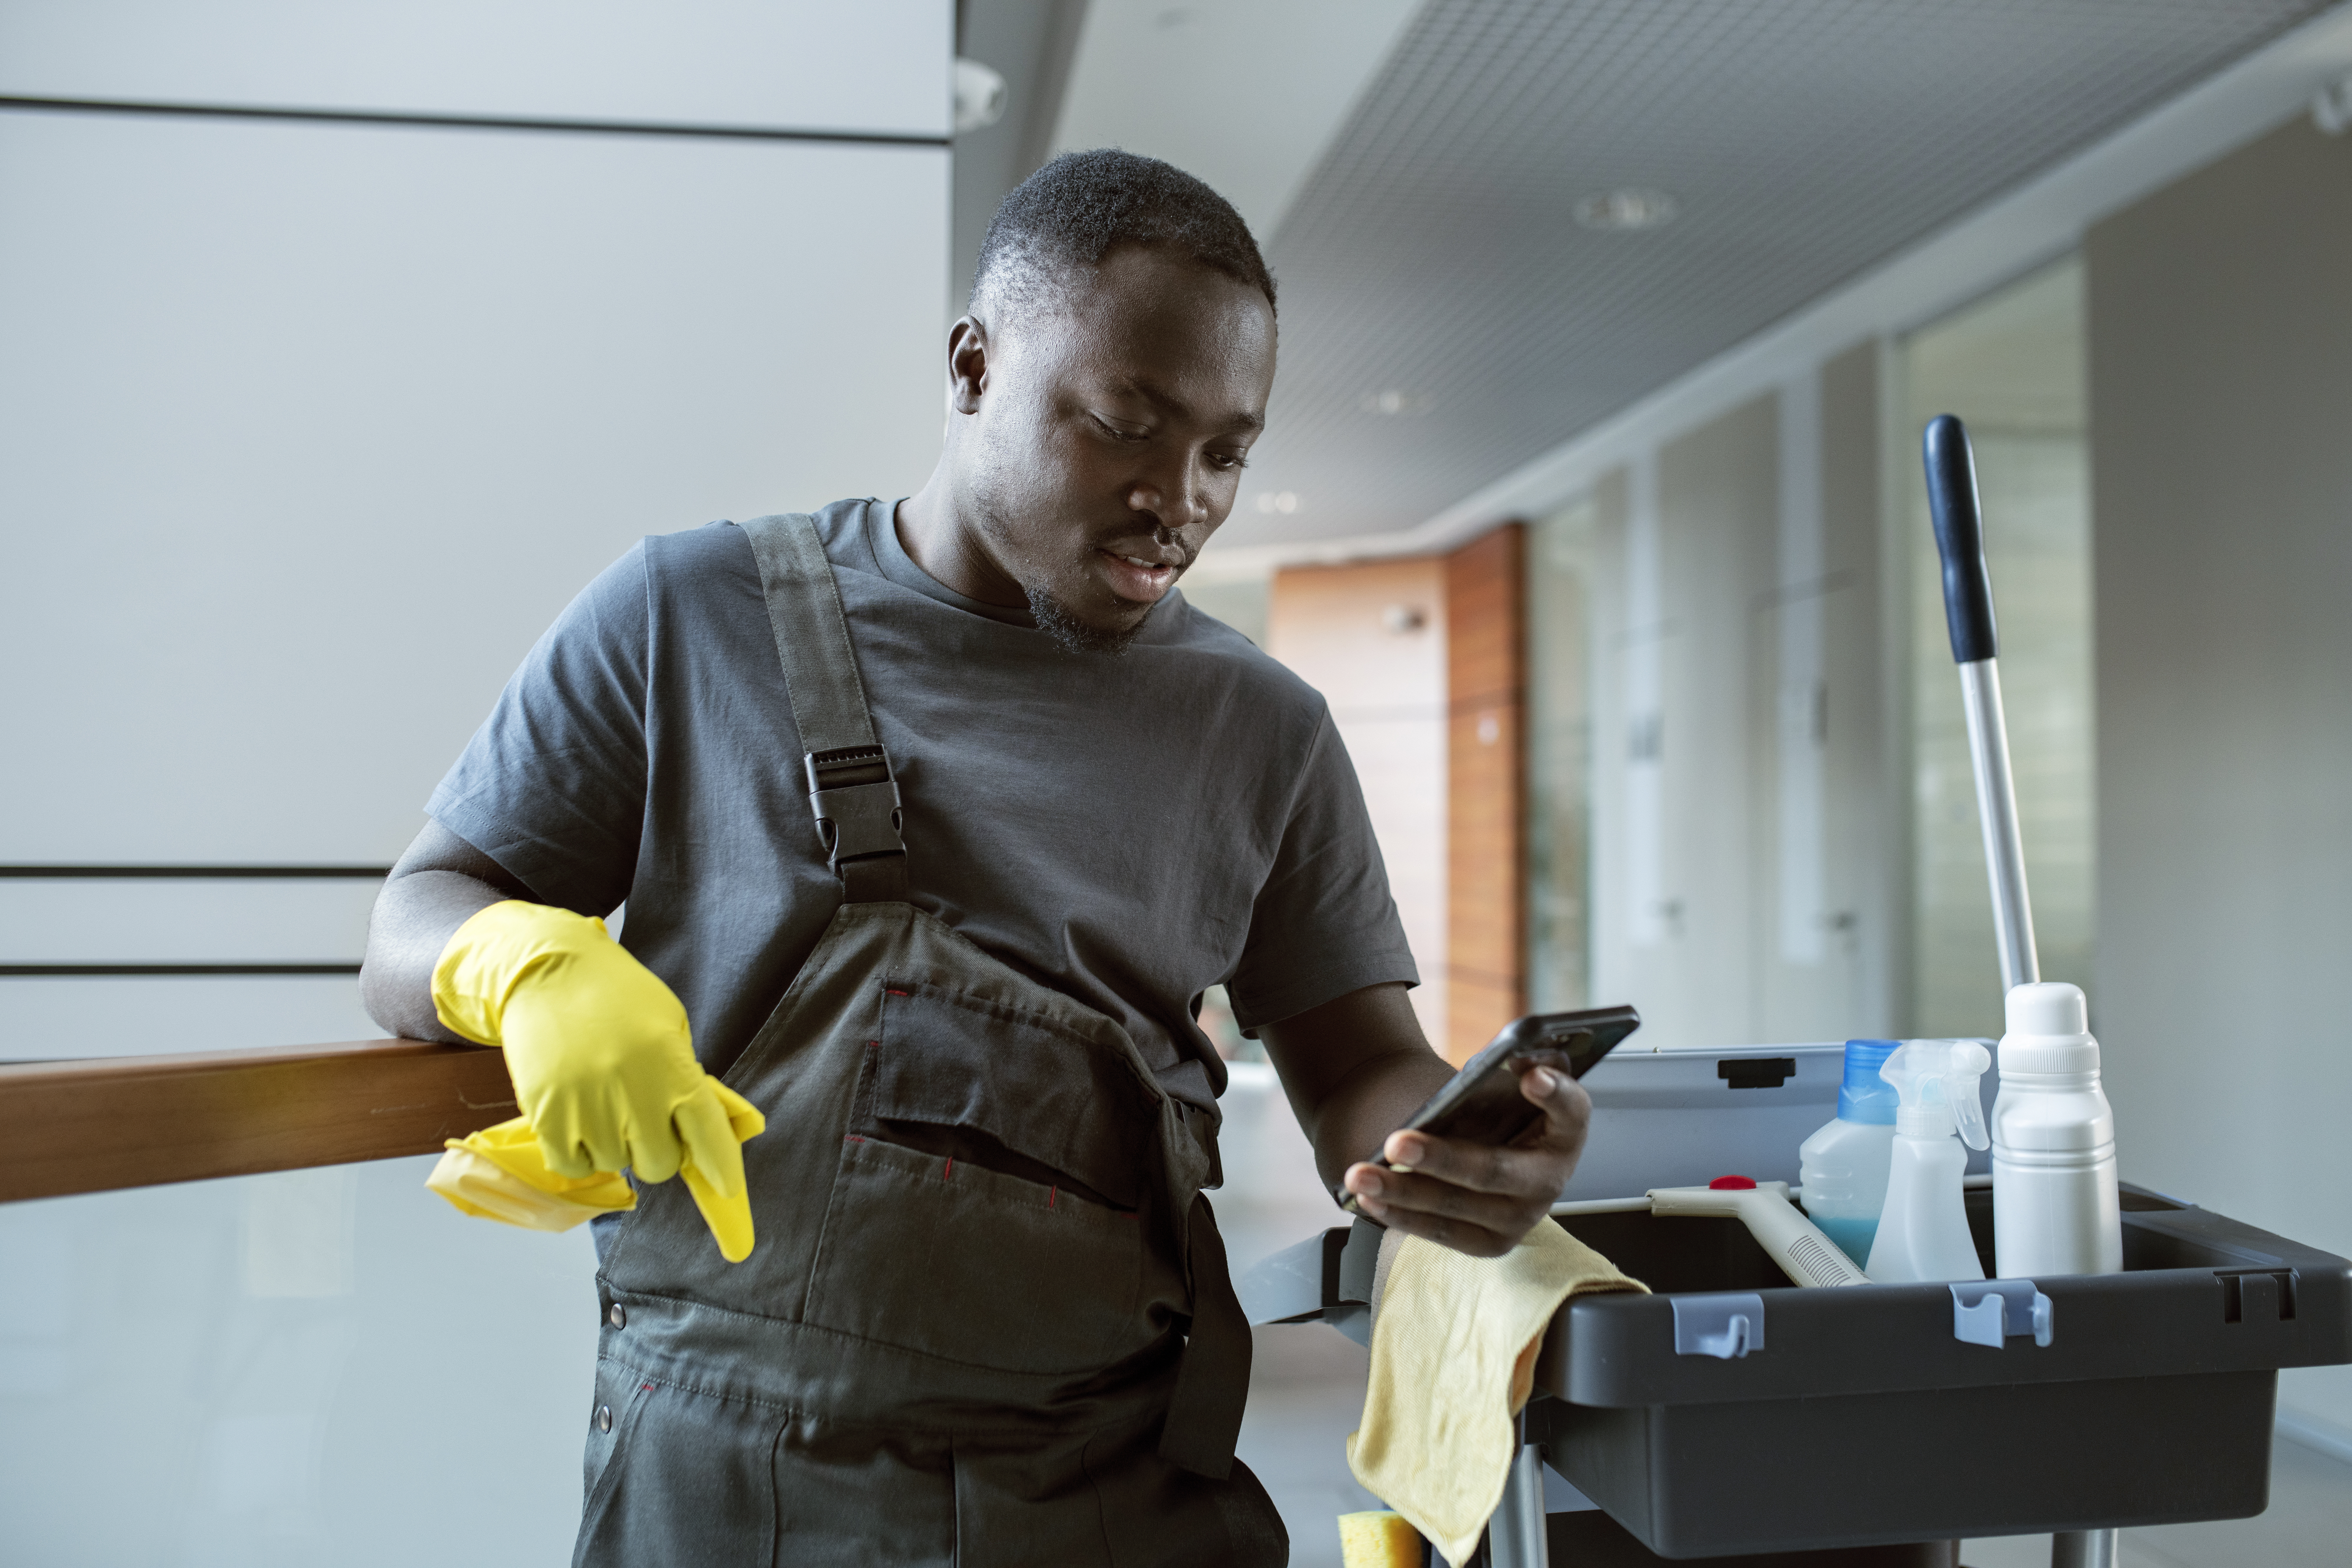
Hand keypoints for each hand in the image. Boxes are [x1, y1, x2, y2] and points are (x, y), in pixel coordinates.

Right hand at [433, 901, 763, 1259]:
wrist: (546, 970)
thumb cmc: (618, 996)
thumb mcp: (670, 1025)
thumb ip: (688, 1079)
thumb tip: (714, 1132)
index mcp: (671, 1064)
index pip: (707, 1134)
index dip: (721, 1168)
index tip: (730, 1192)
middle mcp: (632, 1090)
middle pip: (659, 1164)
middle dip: (660, 1152)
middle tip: (647, 1120)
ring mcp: (587, 1105)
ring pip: (616, 1165)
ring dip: (618, 1146)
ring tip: (606, 1101)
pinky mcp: (546, 1115)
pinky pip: (574, 1165)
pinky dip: (581, 1154)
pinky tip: (580, 1117)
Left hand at [1339, 1064, 1590, 1256]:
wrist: (1489, 1148)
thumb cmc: (1501, 1109)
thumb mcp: (1511, 1081)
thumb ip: (1522, 1062)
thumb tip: (1518, 1058)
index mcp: (1566, 1132)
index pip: (1572, 1110)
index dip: (1556, 1093)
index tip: (1530, 1077)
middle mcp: (1550, 1180)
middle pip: (1495, 1170)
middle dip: (1442, 1159)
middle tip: (1397, 1143)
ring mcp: (1521, 1217)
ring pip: (1459, 1207)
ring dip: (1404, 1192)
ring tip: (1362, 1176)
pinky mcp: (1492, 1243)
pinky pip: (1443, 1234)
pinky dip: (1402, 1217)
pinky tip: (1369, 1201)